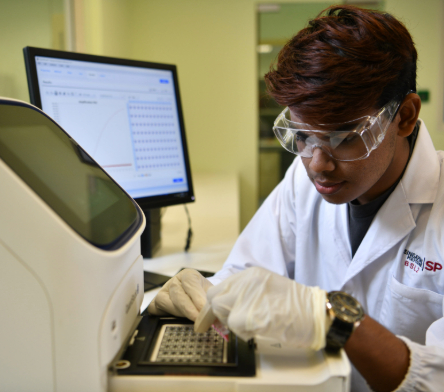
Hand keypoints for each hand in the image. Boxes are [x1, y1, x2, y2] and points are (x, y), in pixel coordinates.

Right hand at [147, 269, 212, 320]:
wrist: (195, 295)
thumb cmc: (202, 293)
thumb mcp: (210, 293)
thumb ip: (213, 301)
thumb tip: (218, 317)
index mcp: (188, 275)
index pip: (190, 282)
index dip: (197, 296)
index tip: (203, 308)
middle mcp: (174, 282)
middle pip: (177, 293)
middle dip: (188, 307)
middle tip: (198, 319)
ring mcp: (164, 292)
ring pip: (165, 301)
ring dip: (178, 312)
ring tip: (191, 321)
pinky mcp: (156, 302)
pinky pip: (154, 308)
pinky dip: (163, 315)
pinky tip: (175, 321)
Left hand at [206, 266, 326, 349]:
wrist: (315, 313)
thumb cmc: (296, 305)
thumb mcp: (267, 288)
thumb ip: (245, 293)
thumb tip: (226, 307)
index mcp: (250, 274)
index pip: (219, 288)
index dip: (214, 304)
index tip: (211, 316)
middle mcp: (246, 282)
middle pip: (214, 298)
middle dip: (215, 314)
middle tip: (223, 324)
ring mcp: (247, 296)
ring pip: (222, 312)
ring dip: (231, 323)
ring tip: (250, 325)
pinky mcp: (250, 314)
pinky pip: (235, 326)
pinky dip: (242, 332)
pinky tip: (257, 330)